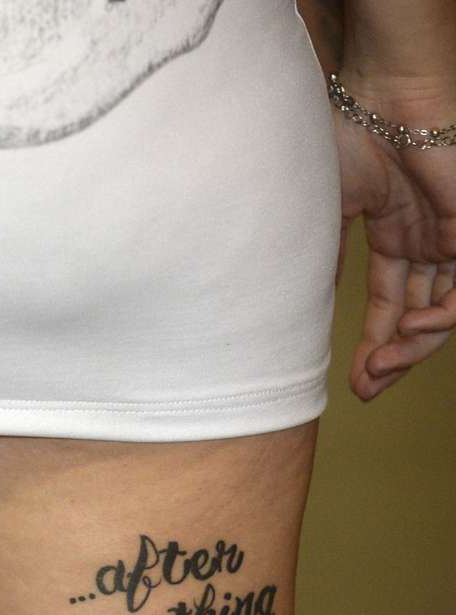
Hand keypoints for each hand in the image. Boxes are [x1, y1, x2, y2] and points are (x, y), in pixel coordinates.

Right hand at [333, 72, 455, 400]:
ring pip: (441, 310)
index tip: (353, 382)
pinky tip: (411, 327)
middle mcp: (424, 237)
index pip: (388, 301)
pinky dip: (441, 318)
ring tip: (381, 367)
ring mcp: (449, 234)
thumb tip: (303, 318)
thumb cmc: (341, 142)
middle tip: (366, 387)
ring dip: (412, 346)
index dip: (372, 344)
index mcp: (392, 231)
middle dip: (392, 357)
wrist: (377, 99)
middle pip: (416, 313)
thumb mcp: (321, 219)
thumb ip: (323, 267)